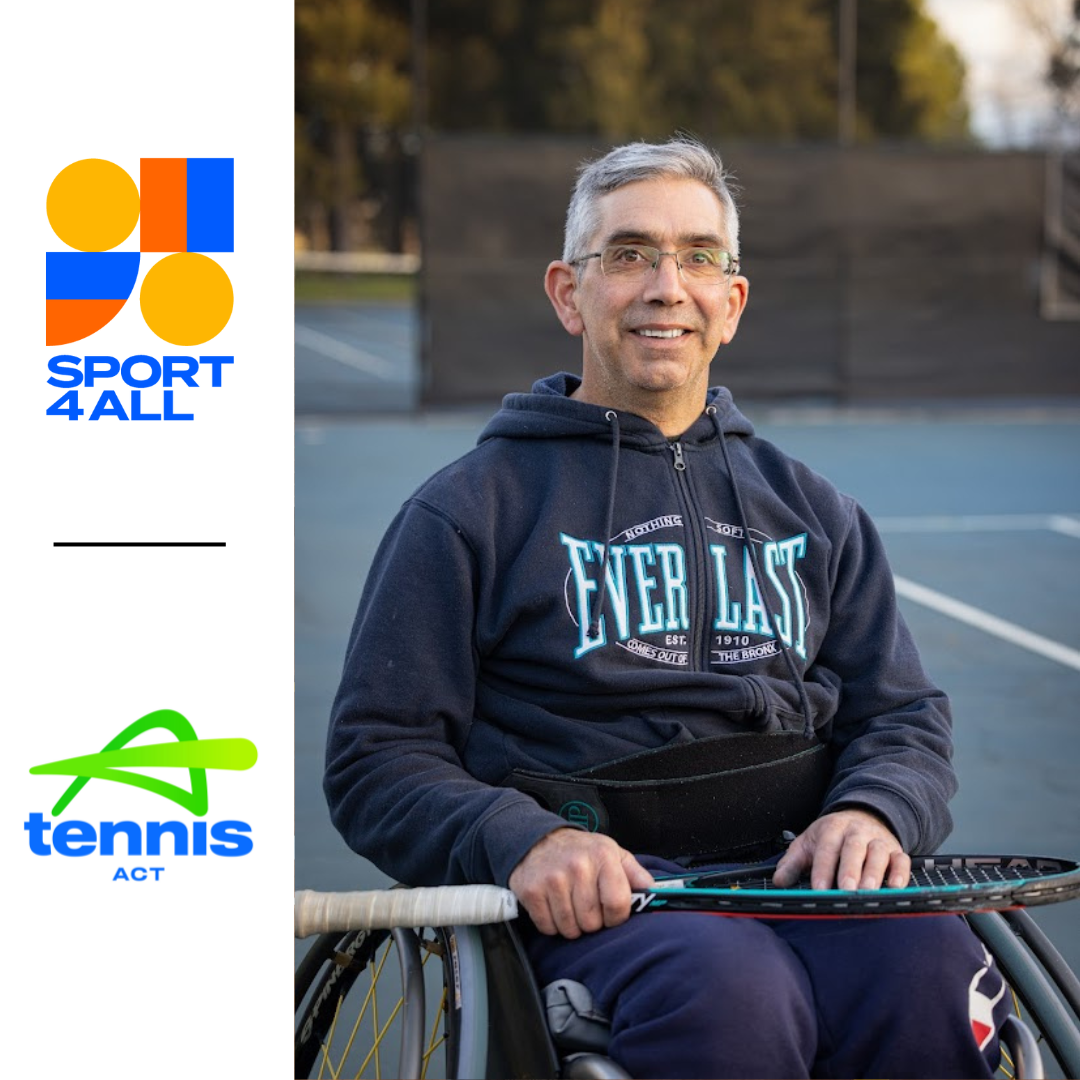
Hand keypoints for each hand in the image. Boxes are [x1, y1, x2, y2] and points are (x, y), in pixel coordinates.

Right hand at [508, 828, 654, 937]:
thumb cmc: (581, 851)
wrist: (538, 839)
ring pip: (570, 929)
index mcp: (603, 856)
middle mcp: (578, 866)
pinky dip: (552, 925)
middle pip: (592, 922)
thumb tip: (655, 892)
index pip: (618, 905)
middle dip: (592, 922)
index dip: (616, 917)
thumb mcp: (612, 852)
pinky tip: (553, 907)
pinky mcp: (531, 891)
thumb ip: (635, 873)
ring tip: (570, 906)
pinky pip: (548, 928)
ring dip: (572, 926)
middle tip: (586, 906)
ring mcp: (552, 879)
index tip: (610, 912)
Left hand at [772, 809, 910, 890]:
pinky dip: (900, 872)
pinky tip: (896, 886)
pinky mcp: (896, 850)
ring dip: (874, 873)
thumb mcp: (808, 844)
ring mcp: (878, 841)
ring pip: (878, 854)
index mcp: (832, 829)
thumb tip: (779, 881)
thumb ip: (792, 863)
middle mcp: (856, 833)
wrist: (862, 815)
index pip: (826, 849)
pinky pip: (901, 860)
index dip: (822, 869)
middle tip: (846, 891)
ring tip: (868, 892)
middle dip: (850, 870)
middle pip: (853, 849)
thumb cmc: (831, 836)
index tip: (819, 889)